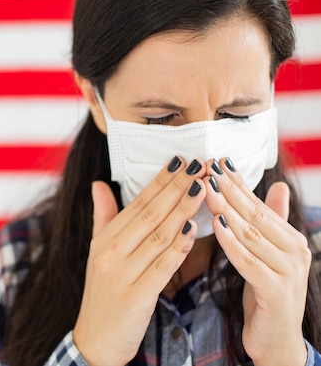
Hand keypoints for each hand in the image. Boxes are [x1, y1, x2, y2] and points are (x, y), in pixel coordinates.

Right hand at [73, 157, 205, 365]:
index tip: (180, 160)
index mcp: (104, 240)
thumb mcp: (97, 253)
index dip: (160, 180)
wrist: (95, 339)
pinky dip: (177, 246)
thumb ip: (103, 217)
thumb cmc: (102, 294)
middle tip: (198, 165)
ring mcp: (121, 273)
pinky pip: (161, 266)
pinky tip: (193, 229)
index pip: (136, 203)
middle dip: (176, 188)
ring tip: (202, 188)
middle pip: (148, 214)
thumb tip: (98, 184)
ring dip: (182, 210)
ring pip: (157, 235)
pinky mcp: (134, 295)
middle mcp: (110, 252)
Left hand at [204, 158, 310, 365]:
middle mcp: (294, 251)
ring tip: (207, 190)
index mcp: (290, 239)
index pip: (259, 204)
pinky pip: (248, 262)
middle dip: (229, 190)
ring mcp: (289, 271)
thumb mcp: (266, 254)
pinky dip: (231, 243)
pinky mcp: (277, 291)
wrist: (276, 341)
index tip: (218, 161)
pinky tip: (216, 226)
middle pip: (255, 214)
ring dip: (227, 210)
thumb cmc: (266, 294)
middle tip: (208, 169)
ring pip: (251, 234)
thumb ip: (270, 222)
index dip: (238, 182)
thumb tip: (279, 186)